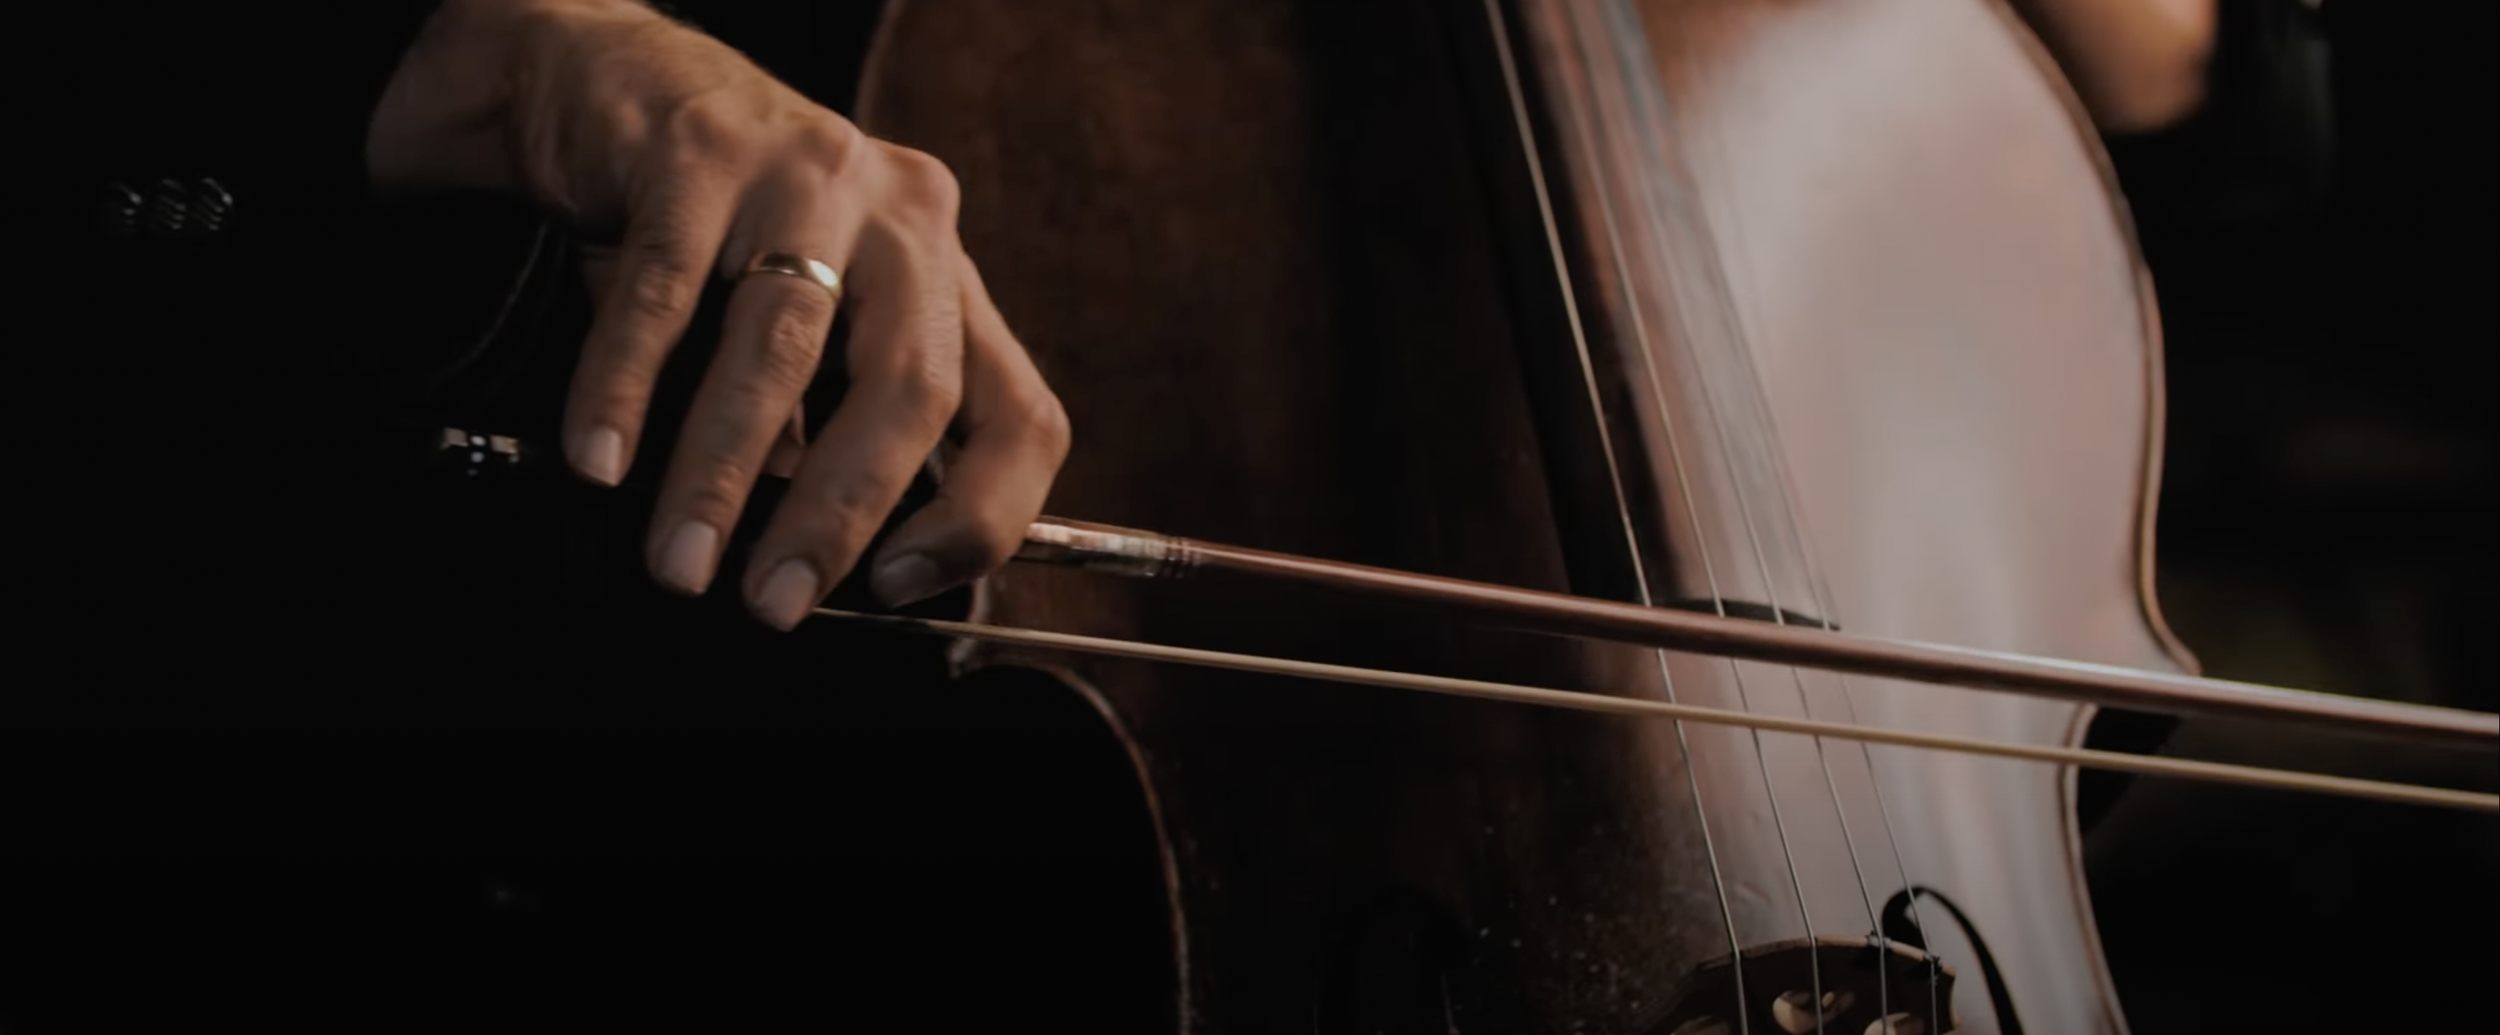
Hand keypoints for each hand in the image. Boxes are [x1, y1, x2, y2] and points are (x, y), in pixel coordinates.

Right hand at [368, 0, 1068, 627]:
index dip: (982, 516)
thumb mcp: (810, 323)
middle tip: (771, 601)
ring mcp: (809, 173)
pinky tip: (601, 460)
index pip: (1022, 415)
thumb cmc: (720, 237)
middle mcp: (905, 219)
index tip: (901, 587)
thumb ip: (829, 428)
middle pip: (910, 389)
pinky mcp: (700, 152)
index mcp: (949, 277)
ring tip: (679, 561)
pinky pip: (665, 293)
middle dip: (837, 516)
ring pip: (783, 349)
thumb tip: (814, 571)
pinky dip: (627, 389)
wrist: (609, 84)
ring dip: (724, 474)